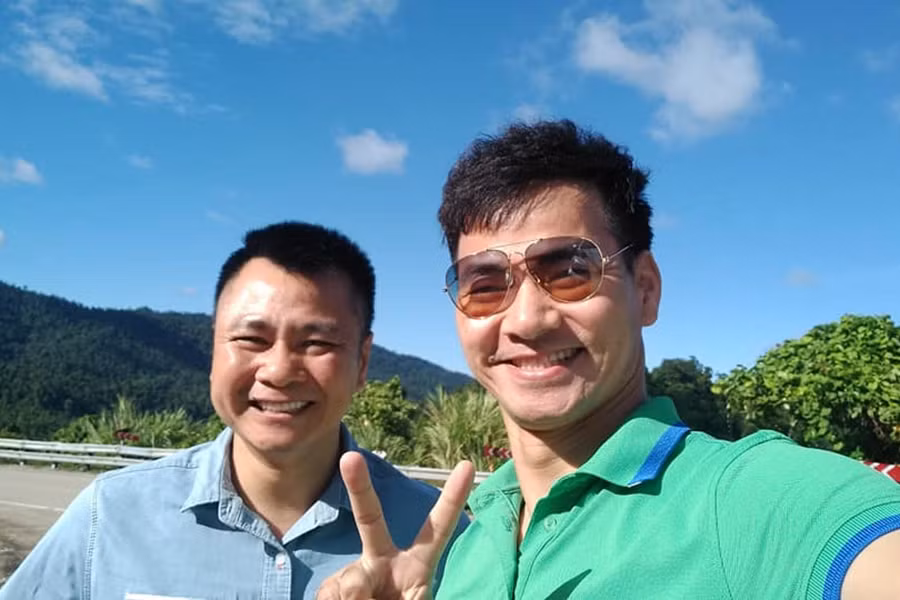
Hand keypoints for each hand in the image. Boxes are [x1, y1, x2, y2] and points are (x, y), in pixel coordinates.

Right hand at [316, 452, 474, 599]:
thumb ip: (389, 593)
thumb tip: (352, 587)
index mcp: (416, 565)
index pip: (438, 528)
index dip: (453, 498)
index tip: (467, 465)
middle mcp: (384, 562)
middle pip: (370, 518)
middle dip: (359, 487)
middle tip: (350, 457)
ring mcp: (357, 574)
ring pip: (352, 582)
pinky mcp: (331, 589)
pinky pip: (329, 595)